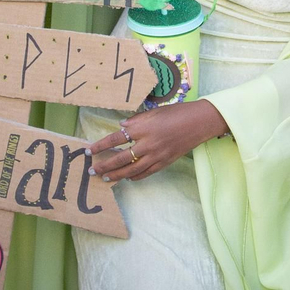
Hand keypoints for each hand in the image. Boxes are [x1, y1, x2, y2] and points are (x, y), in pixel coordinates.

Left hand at [88, 99, 226, 181]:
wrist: (200, 122)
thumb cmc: (177, 113)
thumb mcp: (155, 112)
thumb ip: (136, 120)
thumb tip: (121, 126)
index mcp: (143, 128)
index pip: (116, 139)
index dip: (101, 146)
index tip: (90, 150)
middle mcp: (147, 144)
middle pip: (120, 158)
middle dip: (104, 165)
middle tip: (93, 170)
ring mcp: (156, 156)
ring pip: (131, 170)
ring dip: (116, 175)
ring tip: (106, 178)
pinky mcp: (164, 162)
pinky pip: (146, 173)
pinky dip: (135, 176)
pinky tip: (127, 178)